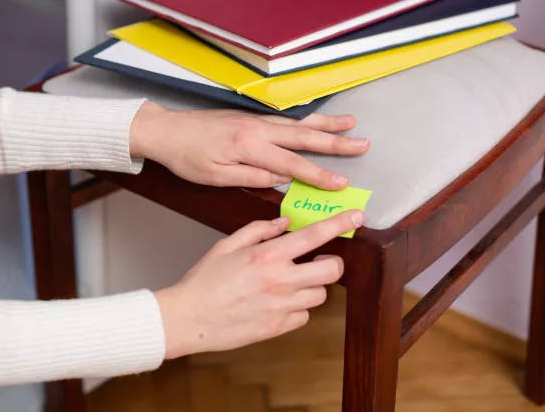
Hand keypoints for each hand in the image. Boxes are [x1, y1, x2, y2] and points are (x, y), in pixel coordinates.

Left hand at [129, 102, 369, 189]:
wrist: (166, 130)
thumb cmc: (187, 157)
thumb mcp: (216, 177)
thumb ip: (250, 177)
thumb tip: (281, 180)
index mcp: (249, 147)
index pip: (292, 164)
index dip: (319, 174)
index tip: (343, 182)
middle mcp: (256, 130)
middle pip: (302, 138)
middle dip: (335, 142)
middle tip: (363, 145)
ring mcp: (254, 121)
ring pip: (296, 125)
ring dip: (325, 126)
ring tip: (351, 124)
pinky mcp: (249, 119)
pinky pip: (284, 121)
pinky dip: (305, 121)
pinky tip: (316, 123)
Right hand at [153, 209, 361, 359]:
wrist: (189, 318)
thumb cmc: (203, 281)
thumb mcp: (226, 246)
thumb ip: (257, 231)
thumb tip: (283, 223)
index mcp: (267, 256)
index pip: (314, 236)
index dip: (339, 224)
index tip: (355, 217)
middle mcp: (280, 280)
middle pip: (332, 270)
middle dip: (331, 263)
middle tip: (318, 261)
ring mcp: (282, 307)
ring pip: (321, 295)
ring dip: (312, 286)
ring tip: (290, 283)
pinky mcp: (279, 328)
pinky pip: (303, 315)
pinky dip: (297, 308)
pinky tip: (278, 303)